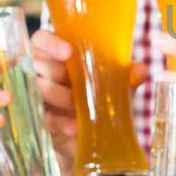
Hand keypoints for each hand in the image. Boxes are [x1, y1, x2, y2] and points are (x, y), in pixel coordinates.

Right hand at [31, 29, 147, 168]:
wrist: (93, 136)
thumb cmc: (99, 97)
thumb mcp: (115, 87)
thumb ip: (126, 77)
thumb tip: (141, 70)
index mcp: (54, 54)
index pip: (41, 39)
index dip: (51, 43)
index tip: (68, 52)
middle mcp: (39, 71)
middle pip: (37, 63)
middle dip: (56, 73)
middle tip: (75, 84)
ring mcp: (34, 95)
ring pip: (36, 89)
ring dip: (56, 95)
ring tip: (76, 106)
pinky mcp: (36, 120)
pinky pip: (43, 118)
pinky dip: (59, 122)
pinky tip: (74, 127)